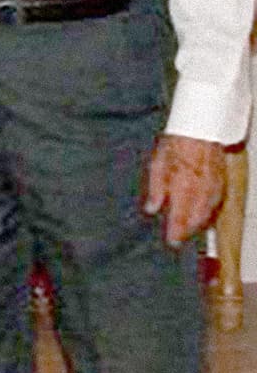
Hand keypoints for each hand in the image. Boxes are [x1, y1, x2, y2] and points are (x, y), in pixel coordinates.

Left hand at [145, 132, 224, 246]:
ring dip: (198, 224)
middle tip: (179, 239)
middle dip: (188, 232)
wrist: (199, 129)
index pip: (181, 219)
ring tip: (188, 230)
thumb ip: (156, 189)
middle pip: (196, 221)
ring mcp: (213, 188)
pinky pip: (216, 204)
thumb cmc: (176, 145)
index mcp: (183, 188)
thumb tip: (152, 209)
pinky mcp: (221, 183)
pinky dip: (209, 212)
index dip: (176, 234)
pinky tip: (201, 214)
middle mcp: (201, 192)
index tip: (171, 243)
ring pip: (208, 214)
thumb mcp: (158, 164)